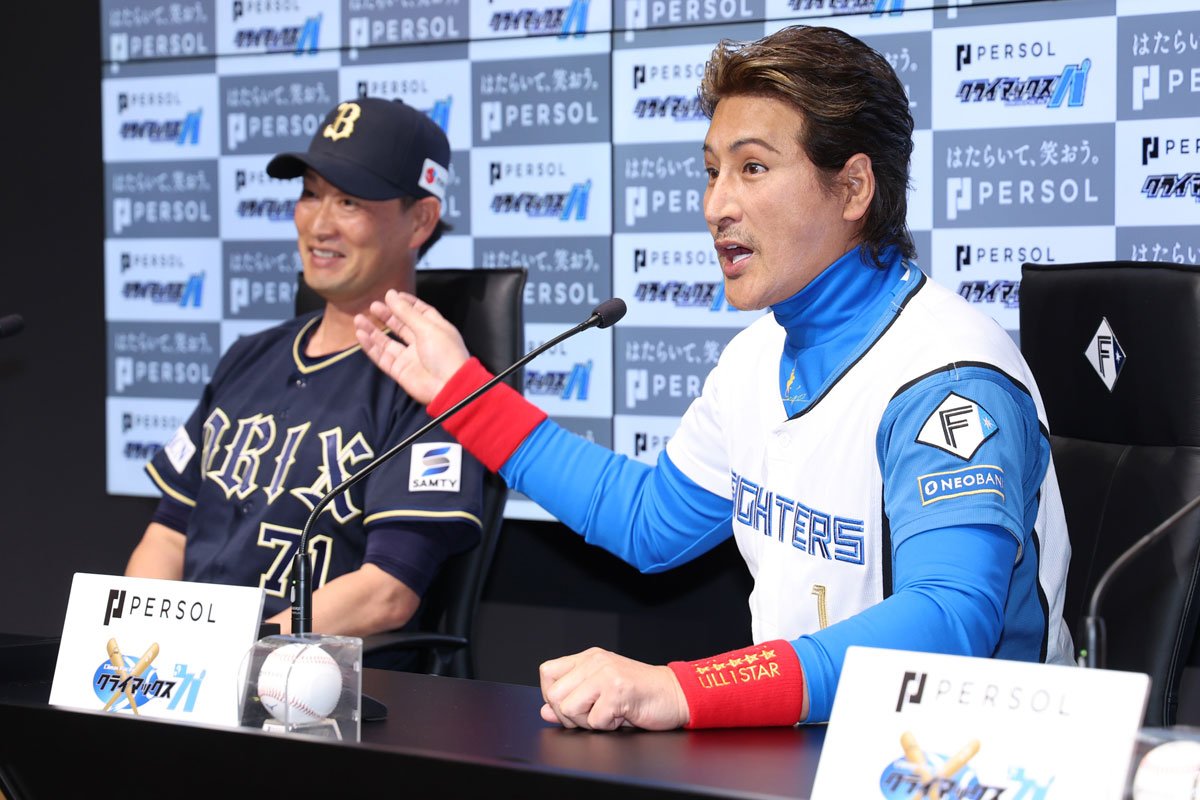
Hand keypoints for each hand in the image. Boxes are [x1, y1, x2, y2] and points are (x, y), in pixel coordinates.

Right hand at [353, 289, 469, 404]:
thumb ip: (407, 312)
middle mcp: (422, 342)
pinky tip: (360, 335)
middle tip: (372, 305)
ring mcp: (409, 357)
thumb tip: (391, 294)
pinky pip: (382, 356)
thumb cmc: (445, 353)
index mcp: (435, 329)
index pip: (420, 312)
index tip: (392, 295)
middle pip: (401, 326)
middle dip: (387, 315)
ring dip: (373, 330)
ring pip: (387, 342)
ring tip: (358, 318)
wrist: (449, 387)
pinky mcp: (399, 371)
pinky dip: (371, 346)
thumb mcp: (428, 328)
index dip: (406, 303)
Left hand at [539, 647, 689, 730]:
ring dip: (586, 722)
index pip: (547, 672)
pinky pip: (594, 721)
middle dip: (569, 716)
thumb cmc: (642, 694)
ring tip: (607, 715)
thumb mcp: (602, 691)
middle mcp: (595, 662)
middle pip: (554, 695)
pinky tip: (621, 717)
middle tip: (592, 716)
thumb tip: (545, 711)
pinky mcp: (618, 691)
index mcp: (589, 658)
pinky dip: (607, 727)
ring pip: (569, 708)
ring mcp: (606, 674)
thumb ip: (574, 697)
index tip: (571, 706)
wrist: (676, 694)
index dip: (551, 696)